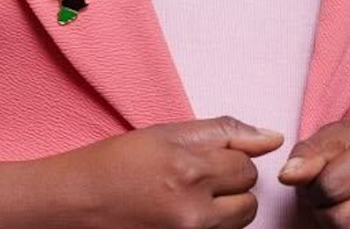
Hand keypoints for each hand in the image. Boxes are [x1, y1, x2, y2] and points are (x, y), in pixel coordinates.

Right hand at [51, 117, 282, 228]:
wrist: (77, 203)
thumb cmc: (116, 162)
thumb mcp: (164, 133)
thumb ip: (221, 131)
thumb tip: (272, 136)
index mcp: (188, 169)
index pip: (246, 163)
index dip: (229, 155)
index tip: (207, 155)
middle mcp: (193, 209)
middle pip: (249, 197)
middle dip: (232, 183)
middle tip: (198, 175)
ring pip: (240, 221)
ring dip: (226, 207)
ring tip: (191, 195)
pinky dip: (211, 225)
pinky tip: (184, 212)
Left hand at [278, 115, 349, 227]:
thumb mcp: (346, 132)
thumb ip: (312, 152)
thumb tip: (287, 176)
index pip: (331, 185)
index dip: (311, 187)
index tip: (314, 180)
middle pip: (343, 220)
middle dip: (322, 211)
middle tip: (326, 198)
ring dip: (338, 228)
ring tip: (342, 207)